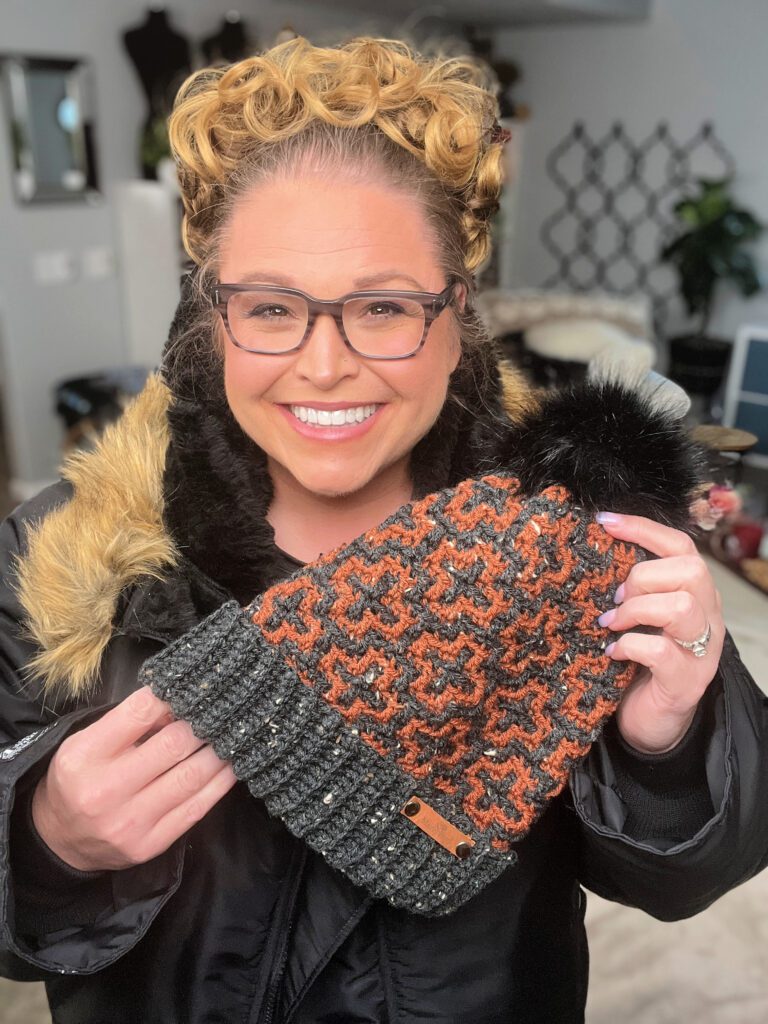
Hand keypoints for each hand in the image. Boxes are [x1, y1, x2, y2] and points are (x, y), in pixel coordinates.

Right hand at [32, 686, 236, 870]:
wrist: (60, 839)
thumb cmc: (80, 777)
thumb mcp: (88, 740)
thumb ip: (129, 721)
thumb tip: (180, 703)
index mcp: (86, 756)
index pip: (140, 713)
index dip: (172, 697)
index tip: (190, 689)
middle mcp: (106, 790)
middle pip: (173, 745)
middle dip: (202, 724)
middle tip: (220, 712)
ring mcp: (130, 821)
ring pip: (191, 776)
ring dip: (218, 752)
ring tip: (233, 735)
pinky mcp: (151, 844)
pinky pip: (196, 808)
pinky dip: (220, 783)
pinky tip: (230, 766)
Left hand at [595, 512, 723, 753]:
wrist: (651, 722)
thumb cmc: (639, 663)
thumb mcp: (637, 617)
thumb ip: (631, 588)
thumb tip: (596, 550)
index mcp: (694, 594)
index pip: (680, 546)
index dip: (644, 528)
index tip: (604, 521)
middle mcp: (707, 618)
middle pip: (690, 570)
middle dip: (642, 577)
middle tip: (614, 599)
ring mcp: (701, 652)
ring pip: (681, 607)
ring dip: (635, 610)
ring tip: (611, 624)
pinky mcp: (686, 682)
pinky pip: (661, 651)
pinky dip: (629, 645)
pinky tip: (612, 652)